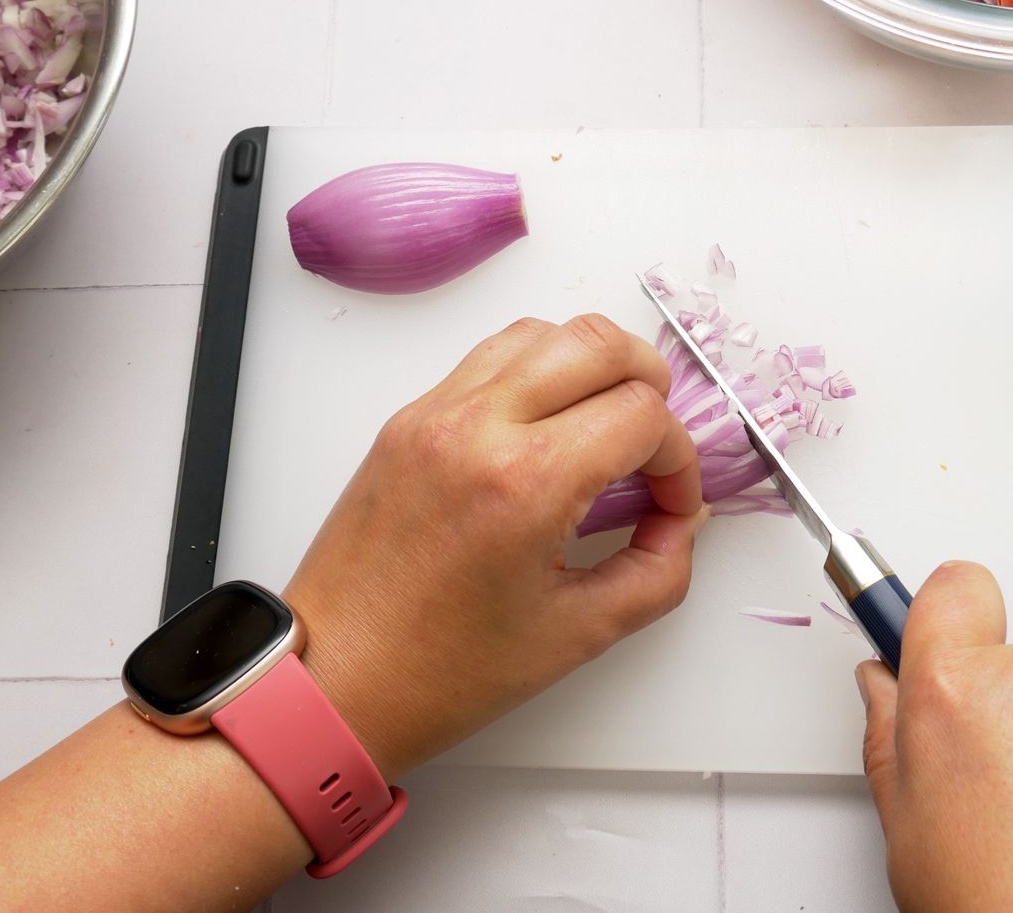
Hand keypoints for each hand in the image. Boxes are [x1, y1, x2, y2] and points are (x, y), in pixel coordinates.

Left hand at [283, 314, 705, 778]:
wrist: (331, 681)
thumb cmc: (442, 671)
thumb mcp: (578, 634)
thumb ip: (656, 571)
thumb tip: (680, 519)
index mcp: (526, 482)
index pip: (641, 415)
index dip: (678, 459)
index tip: (670, 504)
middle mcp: (477, 427)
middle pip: (599, 343)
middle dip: (650, 384)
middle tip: (653, 446)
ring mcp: (434, 413)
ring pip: (542, 332)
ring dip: (593, 365)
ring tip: (605, 426)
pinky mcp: (408, 419)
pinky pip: (490, 358)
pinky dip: (538, 371)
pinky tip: (550, 427)